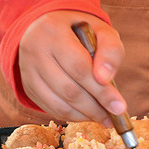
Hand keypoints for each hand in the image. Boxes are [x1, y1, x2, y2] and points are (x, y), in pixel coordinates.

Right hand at [18, 11, 125, 125]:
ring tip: (104, 118)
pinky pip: (52, 109)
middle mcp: (35, 51)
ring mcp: (28, 72)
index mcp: (53, 31)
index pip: (79, 67)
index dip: (101, 90)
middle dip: (95, 108)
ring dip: (85, 116)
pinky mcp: (28, 87)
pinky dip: (73, 117)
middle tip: (115, 115)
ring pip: (59, 104)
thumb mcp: (100, 31)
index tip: (119, 106)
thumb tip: (105, 78)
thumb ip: (110, 50)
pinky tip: (88, 115)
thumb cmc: (79, 32)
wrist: (47, 30)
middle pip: (69, 90)